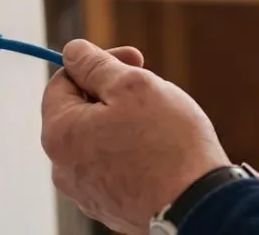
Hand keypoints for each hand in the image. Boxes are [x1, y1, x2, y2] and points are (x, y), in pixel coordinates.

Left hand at [41, 40, 229, 233]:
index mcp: (60, 134)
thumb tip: (73, 51)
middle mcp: (64, 169)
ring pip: (100, 140)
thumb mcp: (133, 85)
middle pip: (80, 113)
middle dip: (114, 94)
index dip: (97, 63)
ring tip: (161, 123)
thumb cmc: (168, 143)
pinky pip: (115, 167)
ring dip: (125, 123)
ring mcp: (87, 193)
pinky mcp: (111, 208)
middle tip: (152, 90)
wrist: (198, 204)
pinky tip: (162, 151)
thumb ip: (96, 65)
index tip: (134, 59)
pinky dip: (133, 153)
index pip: (62, 82)